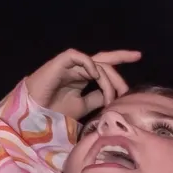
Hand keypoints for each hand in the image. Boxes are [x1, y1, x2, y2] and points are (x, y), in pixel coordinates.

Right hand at [25, 48, 142, 120]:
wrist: (33, 116)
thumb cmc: (54, 112)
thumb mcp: (83, 106)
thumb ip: (97, 97)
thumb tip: (114, 95)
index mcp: (83, 76)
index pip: (105, 65)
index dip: (121, 58)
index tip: (139, 55)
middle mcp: (78, 68)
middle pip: (105, 62)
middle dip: (120, 71)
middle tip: (126, 90)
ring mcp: (70, 64)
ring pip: (97, 64)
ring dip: (108, 80)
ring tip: (110, 97)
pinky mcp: (60, 62)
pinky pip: (80, 57)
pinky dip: (91, 65)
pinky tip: (95, 77)